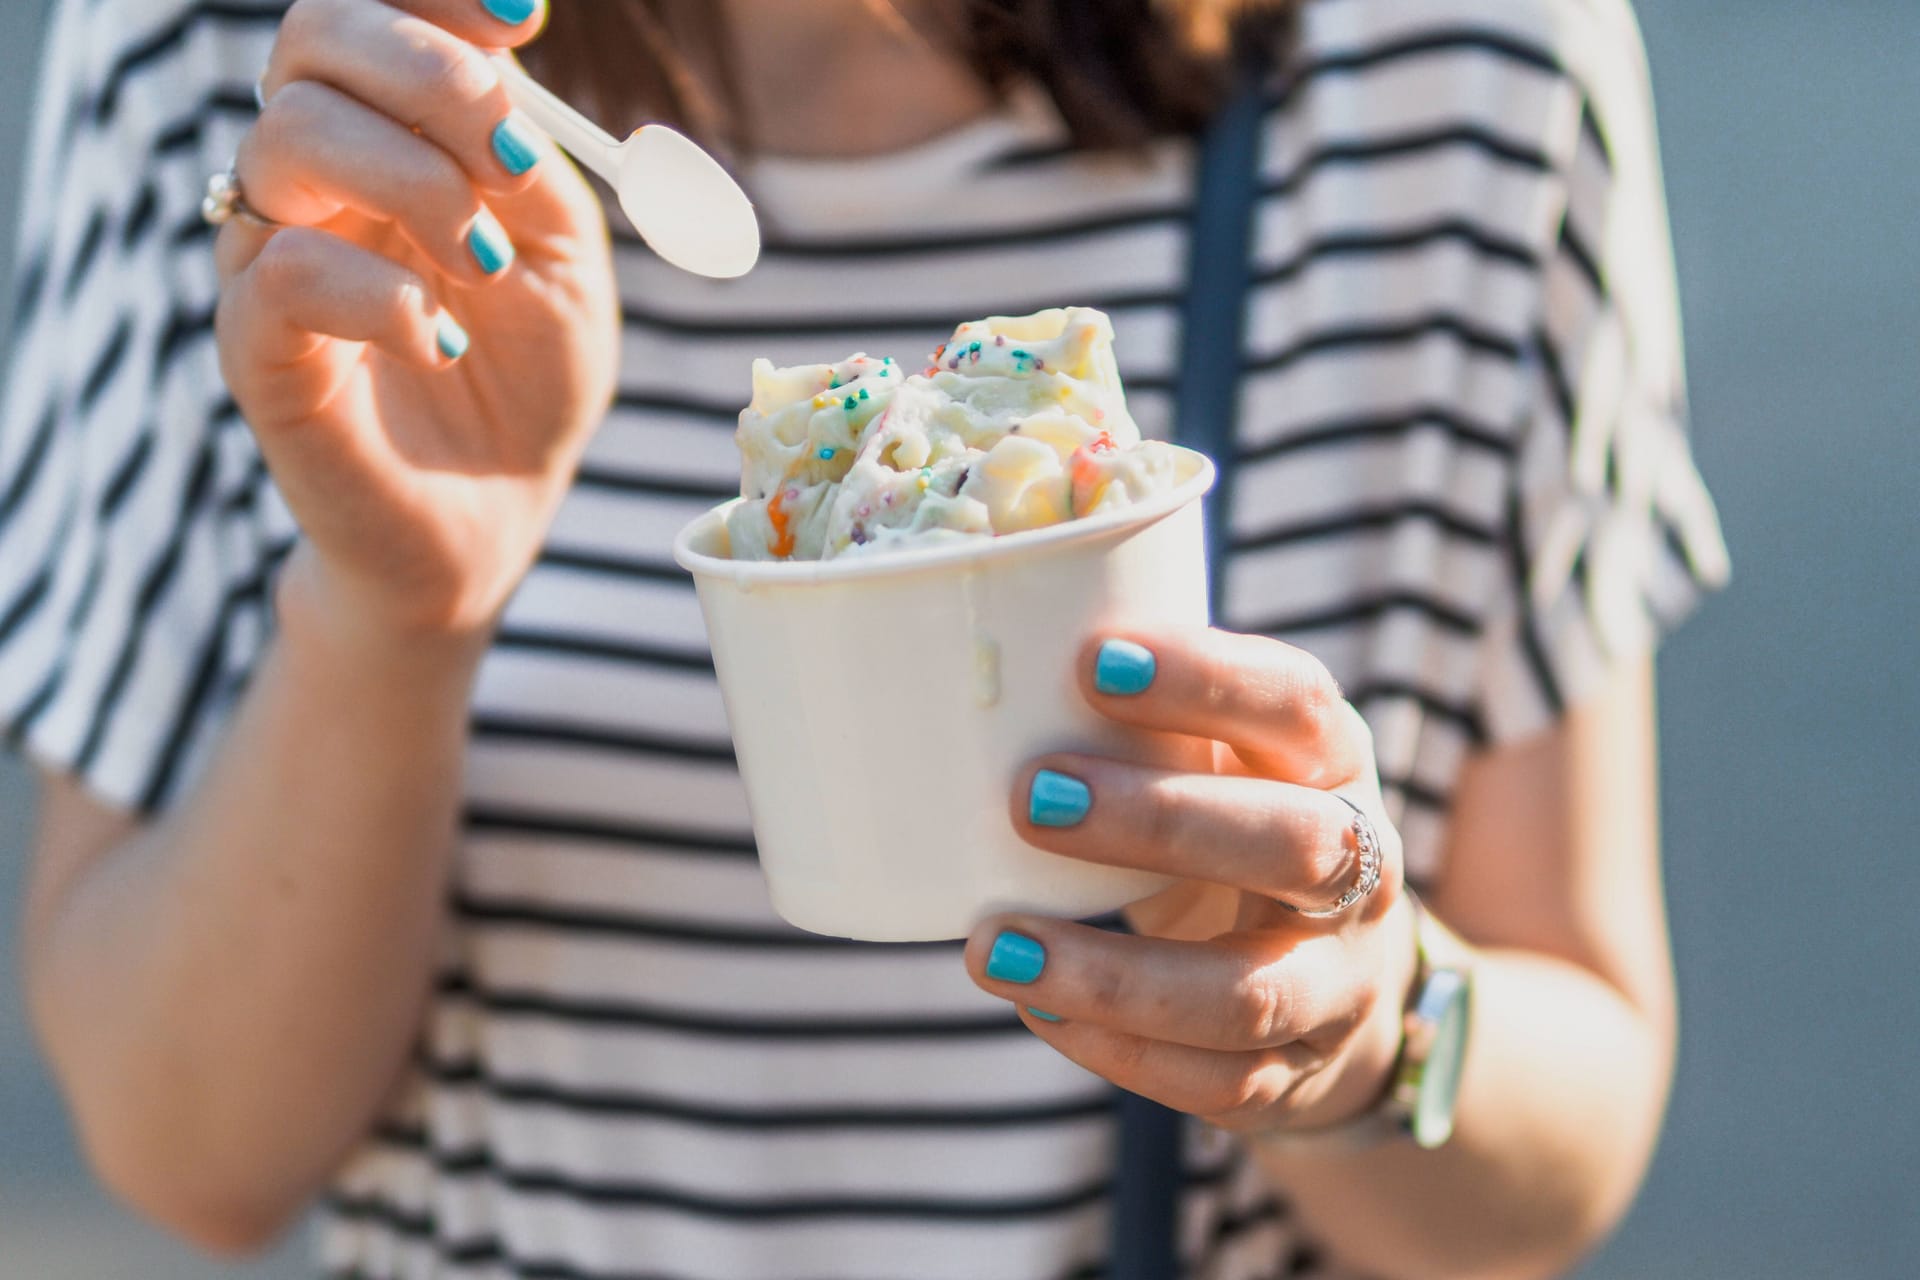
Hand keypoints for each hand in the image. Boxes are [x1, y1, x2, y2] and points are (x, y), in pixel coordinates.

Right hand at [214, 0, 618, 643]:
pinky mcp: (255, 345)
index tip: (520, 16)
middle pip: (316, 38)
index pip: (376, 10)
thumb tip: (504, 83)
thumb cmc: (528, 382)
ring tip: (486, 264)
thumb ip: (532, 167)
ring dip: (415, 181)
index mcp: (396, 133)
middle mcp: (320, 173)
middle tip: (512, 159)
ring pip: (292, 135)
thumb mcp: (565, 261)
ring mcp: (274, 249)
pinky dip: (380, 295)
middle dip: (430, 73)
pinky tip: (439, 342)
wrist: (494, 517)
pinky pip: (283, 269)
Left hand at [966, 628, 1419, 1135]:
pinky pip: (1212, 1080)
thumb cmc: (1231, 830)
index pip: (1296, 706)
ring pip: (1248, 993)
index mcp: (1331, 763)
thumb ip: (1139, 727)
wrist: (1337, 982)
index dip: (1207, 680)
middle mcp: (1360, 872)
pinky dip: (1115, 1049)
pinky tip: (1036, 1007)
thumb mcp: (1215, 762)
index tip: (1095, 662)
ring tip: (992, 945)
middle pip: (1298, 845)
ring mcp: (1337, 984)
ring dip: (1112, 974)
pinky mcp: (1293, 1075)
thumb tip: (969, 675)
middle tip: (1030, 798)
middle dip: (1161, 820)